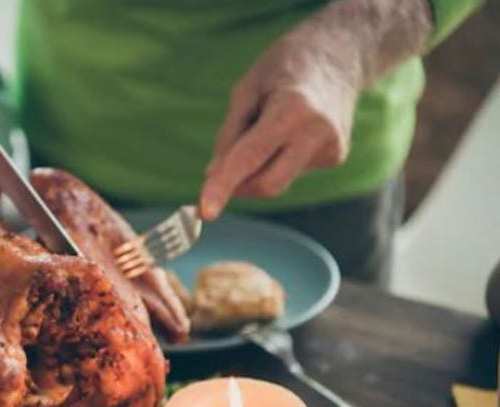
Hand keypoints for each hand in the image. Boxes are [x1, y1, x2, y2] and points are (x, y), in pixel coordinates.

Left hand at [199, 28, 360, 219]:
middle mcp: (317, 132)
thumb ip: (229, 135)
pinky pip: (291, 172)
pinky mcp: (335, 157)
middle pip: (267, 184)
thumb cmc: (285, 67)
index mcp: (292, 109)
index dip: (224, 186)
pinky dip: (275, 162)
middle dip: (237, 186)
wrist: (341, 55)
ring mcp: (331, 148)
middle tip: (216, 174)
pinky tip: (286, 134)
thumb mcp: (246, 89)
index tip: (205, 212)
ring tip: (262, 131)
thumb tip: (212, 176)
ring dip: (255, 172)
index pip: (250, 158)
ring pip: (278, 182)